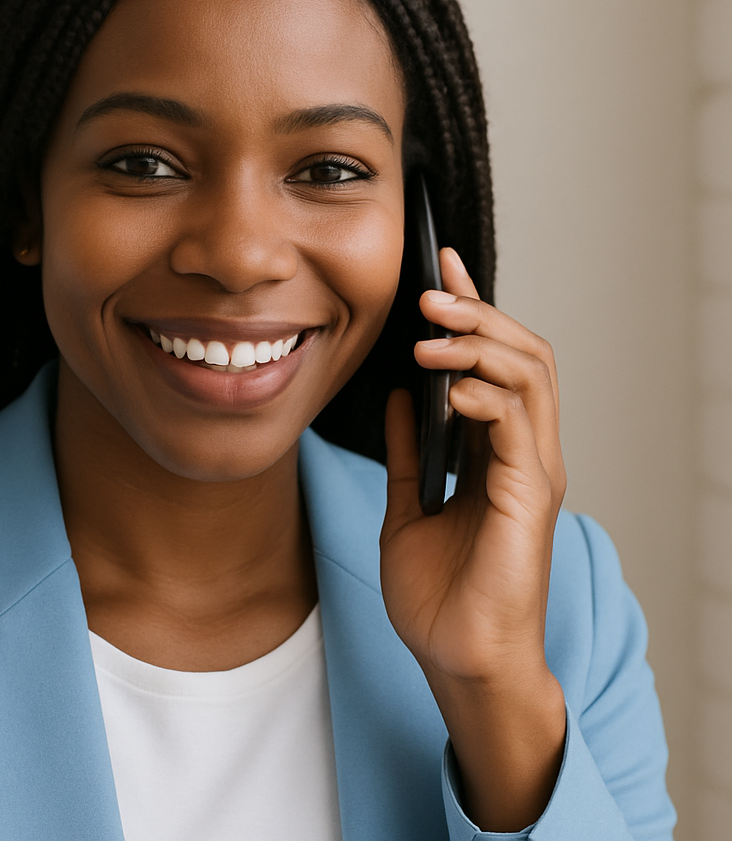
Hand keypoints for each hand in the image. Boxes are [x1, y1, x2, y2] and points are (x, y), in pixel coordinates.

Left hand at [379, 246, 566, 831]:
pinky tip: (450, 388)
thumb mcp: (409, 506)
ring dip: (481, 343)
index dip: (472, 311)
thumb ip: (408, 452)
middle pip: (522, 354)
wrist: (458, 660)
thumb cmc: (441, 596)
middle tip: (431, 290)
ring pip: (530, 376)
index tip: (439, 270)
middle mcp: (522, 453)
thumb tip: (398, 399)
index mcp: (494, 452)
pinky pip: (520, 425)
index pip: (493, 362)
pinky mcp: (530, 496)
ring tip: (431, 331)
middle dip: (478, 313)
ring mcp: (532, 472)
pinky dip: (487, 394)